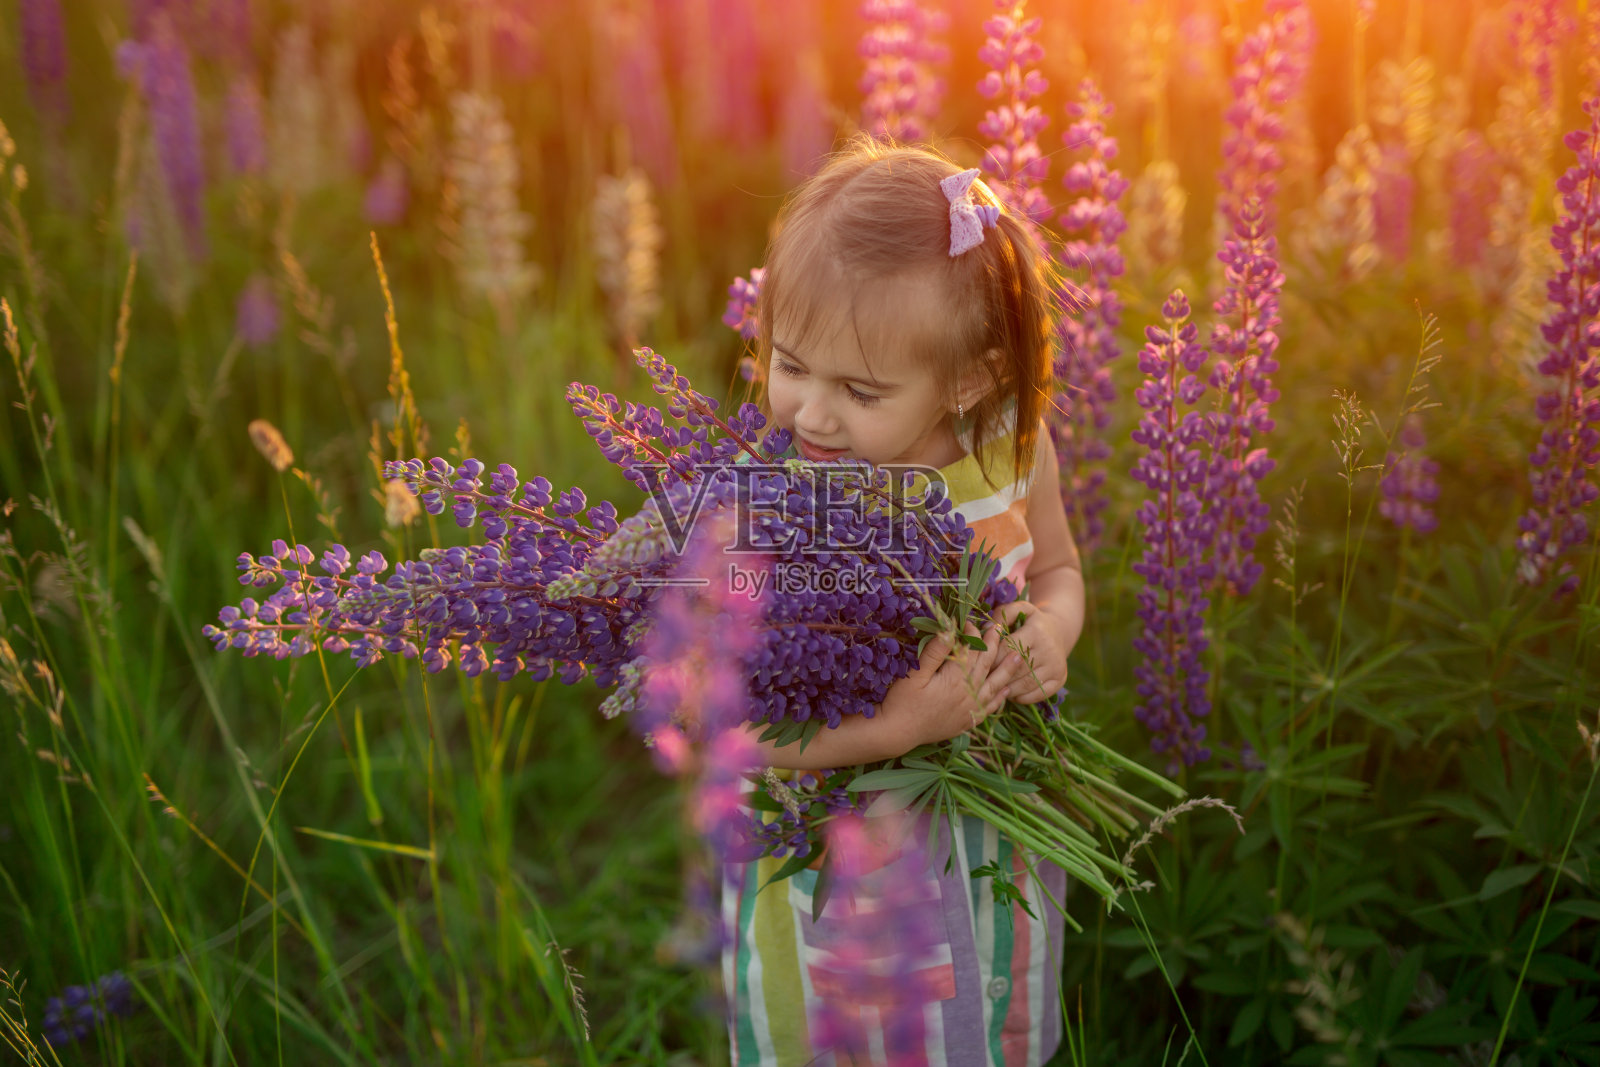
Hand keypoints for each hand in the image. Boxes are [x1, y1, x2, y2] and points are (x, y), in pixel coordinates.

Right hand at [881, 620, 1009, 749]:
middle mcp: (968, 693)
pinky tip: (1006, 691)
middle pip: (985, 664)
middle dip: (994, 644)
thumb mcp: (915, 673)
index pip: (970, 650)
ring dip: (1006, 670)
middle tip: (999, 628)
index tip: (970, 622)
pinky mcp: (967, 721)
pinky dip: (999, 698)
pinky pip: (989, 708)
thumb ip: (935, 651)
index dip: (972, 633)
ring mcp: (970, 709)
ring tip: (1019, 658)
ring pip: (994, 685)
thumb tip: (950, 628)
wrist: (899, 733)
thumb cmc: (902, 701)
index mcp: (956, 678)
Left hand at [985, 600, 1070, 704]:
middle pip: (1015, 669)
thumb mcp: (1020, 609)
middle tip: (982, 679)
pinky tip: (1010, 692)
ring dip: (1006, 688)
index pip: (1007, 649)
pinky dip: (1021, 697)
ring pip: (1025, 684)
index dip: (991, 658)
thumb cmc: (1031, 621)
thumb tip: (985, 629)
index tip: (979, 663)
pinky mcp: (1060, 679)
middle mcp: (1049, 649)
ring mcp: (1056, 666)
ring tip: (993, 686)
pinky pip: (1037, 694)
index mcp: (1036, 631)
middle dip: (996, 675)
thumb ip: (1002, 614)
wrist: (1059, 631)